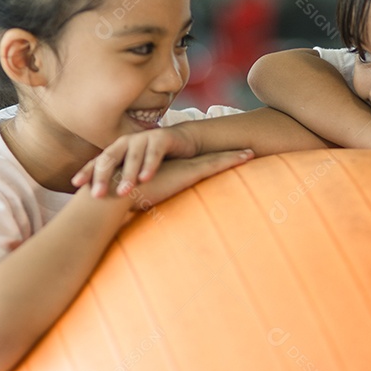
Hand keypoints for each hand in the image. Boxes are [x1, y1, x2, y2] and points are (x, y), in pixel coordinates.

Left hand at [73, 125, 215, 196]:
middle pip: (110, 158)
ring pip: (132, 157)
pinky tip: (145, 178)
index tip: (75, 185)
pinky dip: (149, 166)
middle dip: (103, 177)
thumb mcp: (134, 171)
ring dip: (127, 175)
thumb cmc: (154, 161)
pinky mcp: (161, 138)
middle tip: (98, 195)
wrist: (183, 142)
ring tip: (123, 192)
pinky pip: (154, 153)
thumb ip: (120, 182)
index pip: (97, 162)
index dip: (87, 172)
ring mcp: (143, 139)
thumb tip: (101, 209)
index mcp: (116, 151)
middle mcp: (126, 143)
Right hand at [120, 149, 254, 213]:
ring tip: (251, 153)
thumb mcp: (140, 201)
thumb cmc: (125, 199)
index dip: (209, 161)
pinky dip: (232, 160)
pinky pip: (216, 164)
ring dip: (235, 156)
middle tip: (245, 151)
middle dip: (227, 154)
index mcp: (171, 172)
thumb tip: (142, 219)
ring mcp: (186, 167)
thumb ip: (147, 206)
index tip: (222, 159)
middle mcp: (180, 166)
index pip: (195, 165)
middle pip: (209, 158)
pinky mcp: (189, 171)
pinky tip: (246, 157)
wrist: (119, 190)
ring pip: (216, 160)